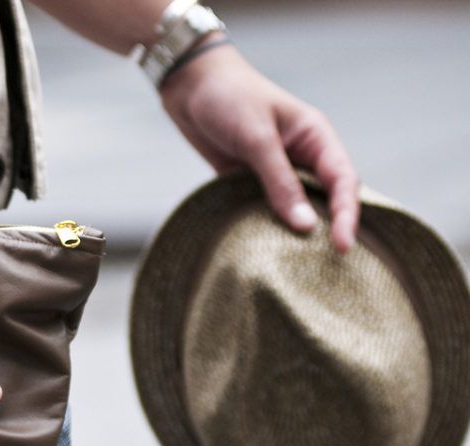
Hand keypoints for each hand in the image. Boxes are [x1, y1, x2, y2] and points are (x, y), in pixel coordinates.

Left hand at [159, 38, 359, 252]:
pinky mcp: (247, 182)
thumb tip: (305, 226)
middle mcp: (300, 157)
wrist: (189, 85)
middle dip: (327, 230)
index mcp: (315, 138)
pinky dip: (263, 228)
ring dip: (293, 234)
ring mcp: (274, 171)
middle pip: (324, 200)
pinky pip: (262, 210)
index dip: (347, 215)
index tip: (343, 246)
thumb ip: (279, 182)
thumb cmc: (229, 98)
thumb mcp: (256, 138)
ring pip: (293, 209)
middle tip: (327, 266)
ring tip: (295, 267)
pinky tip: (260, 251)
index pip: (343, 181)